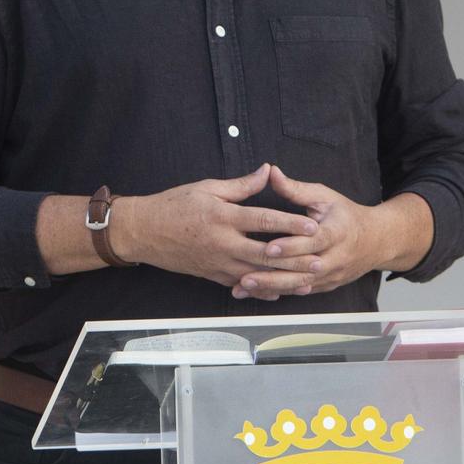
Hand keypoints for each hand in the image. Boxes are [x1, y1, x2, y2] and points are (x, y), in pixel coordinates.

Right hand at [111, 164, 317, 287]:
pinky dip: (261, 289)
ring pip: (256, 274)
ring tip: (307, 280)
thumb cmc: (174, 205)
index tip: (312, 226)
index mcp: (222, 216)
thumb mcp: (207, 187)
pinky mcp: (212, 275)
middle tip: (319, 260)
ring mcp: (217, 262)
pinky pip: (241, 284)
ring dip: (283, 278)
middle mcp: (222, 242)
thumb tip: (267, 171)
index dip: (289, 224)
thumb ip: (241, 185)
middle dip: (295, 258)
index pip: (262, 220)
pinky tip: (279, 292)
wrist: (144, 232)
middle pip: (265, 253)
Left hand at [232, 165, 396, 300]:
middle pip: (304, 269)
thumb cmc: (346, 215)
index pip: (314, 241)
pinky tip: (259, 293)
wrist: (375, 241)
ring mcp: (332, 274)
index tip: (269, 248)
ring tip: (247, 286)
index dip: (292, 246)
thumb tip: (271, 172)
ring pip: (300, 284)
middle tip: (247, 275)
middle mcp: (336, 257)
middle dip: (274, 273)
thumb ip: (296, 188)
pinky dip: (279, 292)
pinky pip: (301, 291)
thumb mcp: (324, 196)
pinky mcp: (326, 285)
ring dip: (272, 287)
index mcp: (337, 232)